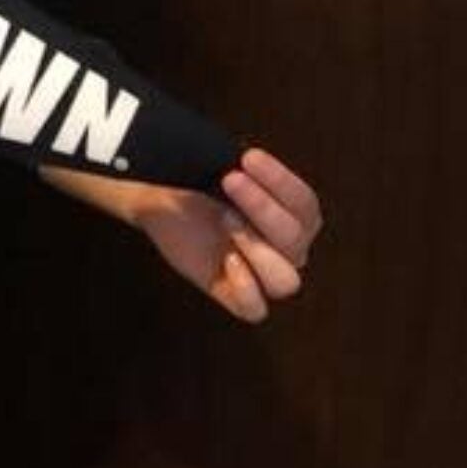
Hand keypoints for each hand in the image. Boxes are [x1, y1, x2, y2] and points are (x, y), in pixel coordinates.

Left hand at [130, 147, 321, 323]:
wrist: (162, 198)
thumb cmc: (198, 179)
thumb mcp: (220, 163)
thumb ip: (240, 164)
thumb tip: (242, 158)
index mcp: (292, 214)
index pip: (304, 204)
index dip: (281, 181)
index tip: (248, 158)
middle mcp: (284, 248)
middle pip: (296, 240)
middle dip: (262, 207)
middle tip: (230, 181)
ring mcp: (259, 272)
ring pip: (285, 280)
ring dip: (258, 249)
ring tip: (226, 220)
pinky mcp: (232, 293)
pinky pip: (255, 310)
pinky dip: (246, 288)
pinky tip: (227, 260)